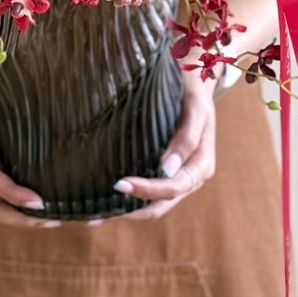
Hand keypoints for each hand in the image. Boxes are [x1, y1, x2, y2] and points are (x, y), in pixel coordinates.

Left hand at [114, 67, 216, 220]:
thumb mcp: (195, 109)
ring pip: (154, 205)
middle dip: (132, 210)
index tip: (120, 184)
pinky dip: (129, 201)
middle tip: (99, 211)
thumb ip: (187, 138)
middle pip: (162, 203)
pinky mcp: (165, 172)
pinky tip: (104, 203)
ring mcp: (178, 177)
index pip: (173, 187)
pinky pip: (149, 194)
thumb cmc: (193, 91)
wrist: (194, 80)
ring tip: (95, 216)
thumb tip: (168, 170)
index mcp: (202, 165)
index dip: (148, 190)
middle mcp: (191, 177)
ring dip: (128, 211)